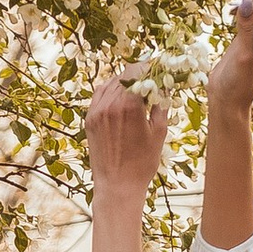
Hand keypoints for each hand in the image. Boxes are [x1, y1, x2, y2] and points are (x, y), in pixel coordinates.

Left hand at [86, 69, 169, 210]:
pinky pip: (99, 95)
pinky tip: (121, 96)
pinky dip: (110, 91)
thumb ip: (161, 104)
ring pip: (111, 83)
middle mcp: (110, 105)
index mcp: (129, 106)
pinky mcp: (89, 119)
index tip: (158, 67)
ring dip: (125, 82)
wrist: (117, 185)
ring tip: (137, 88)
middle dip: (139, 73)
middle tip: (150, 77)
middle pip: (124, 75)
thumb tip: (163, 86)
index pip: (137, 71)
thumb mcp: (159, 132)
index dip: (149, 66)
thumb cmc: (142, 163)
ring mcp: (96, 112)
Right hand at [206, 0, 252, 121]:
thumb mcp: (245, 54)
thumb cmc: (241, 82)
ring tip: (235, 3)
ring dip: (247, 4)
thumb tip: (247, 1)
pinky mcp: (245, 36)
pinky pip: (246, 17)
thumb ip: (246, 27)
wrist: (226, 98)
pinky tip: (231, 9)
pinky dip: (239, 11)